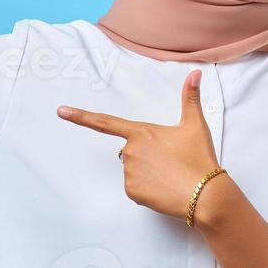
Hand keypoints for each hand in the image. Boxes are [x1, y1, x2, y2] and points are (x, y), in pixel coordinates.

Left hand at [56, 69, 221, 221]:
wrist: (206, 195)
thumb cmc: (199, 158)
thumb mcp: (195, 126)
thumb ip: (190, 98)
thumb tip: (196, 73)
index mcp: (141, 132)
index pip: (105, 122)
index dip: (81, 116)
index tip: (61, 111)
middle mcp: (129, 151)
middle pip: (130, 150)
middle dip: (146, 155)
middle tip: (170, 161)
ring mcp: (129, 173)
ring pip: (133, 170)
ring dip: (148, 172)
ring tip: (170, 175)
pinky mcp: (132, 192)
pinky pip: (136, 188)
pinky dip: (148, 189)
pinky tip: (165, 189)